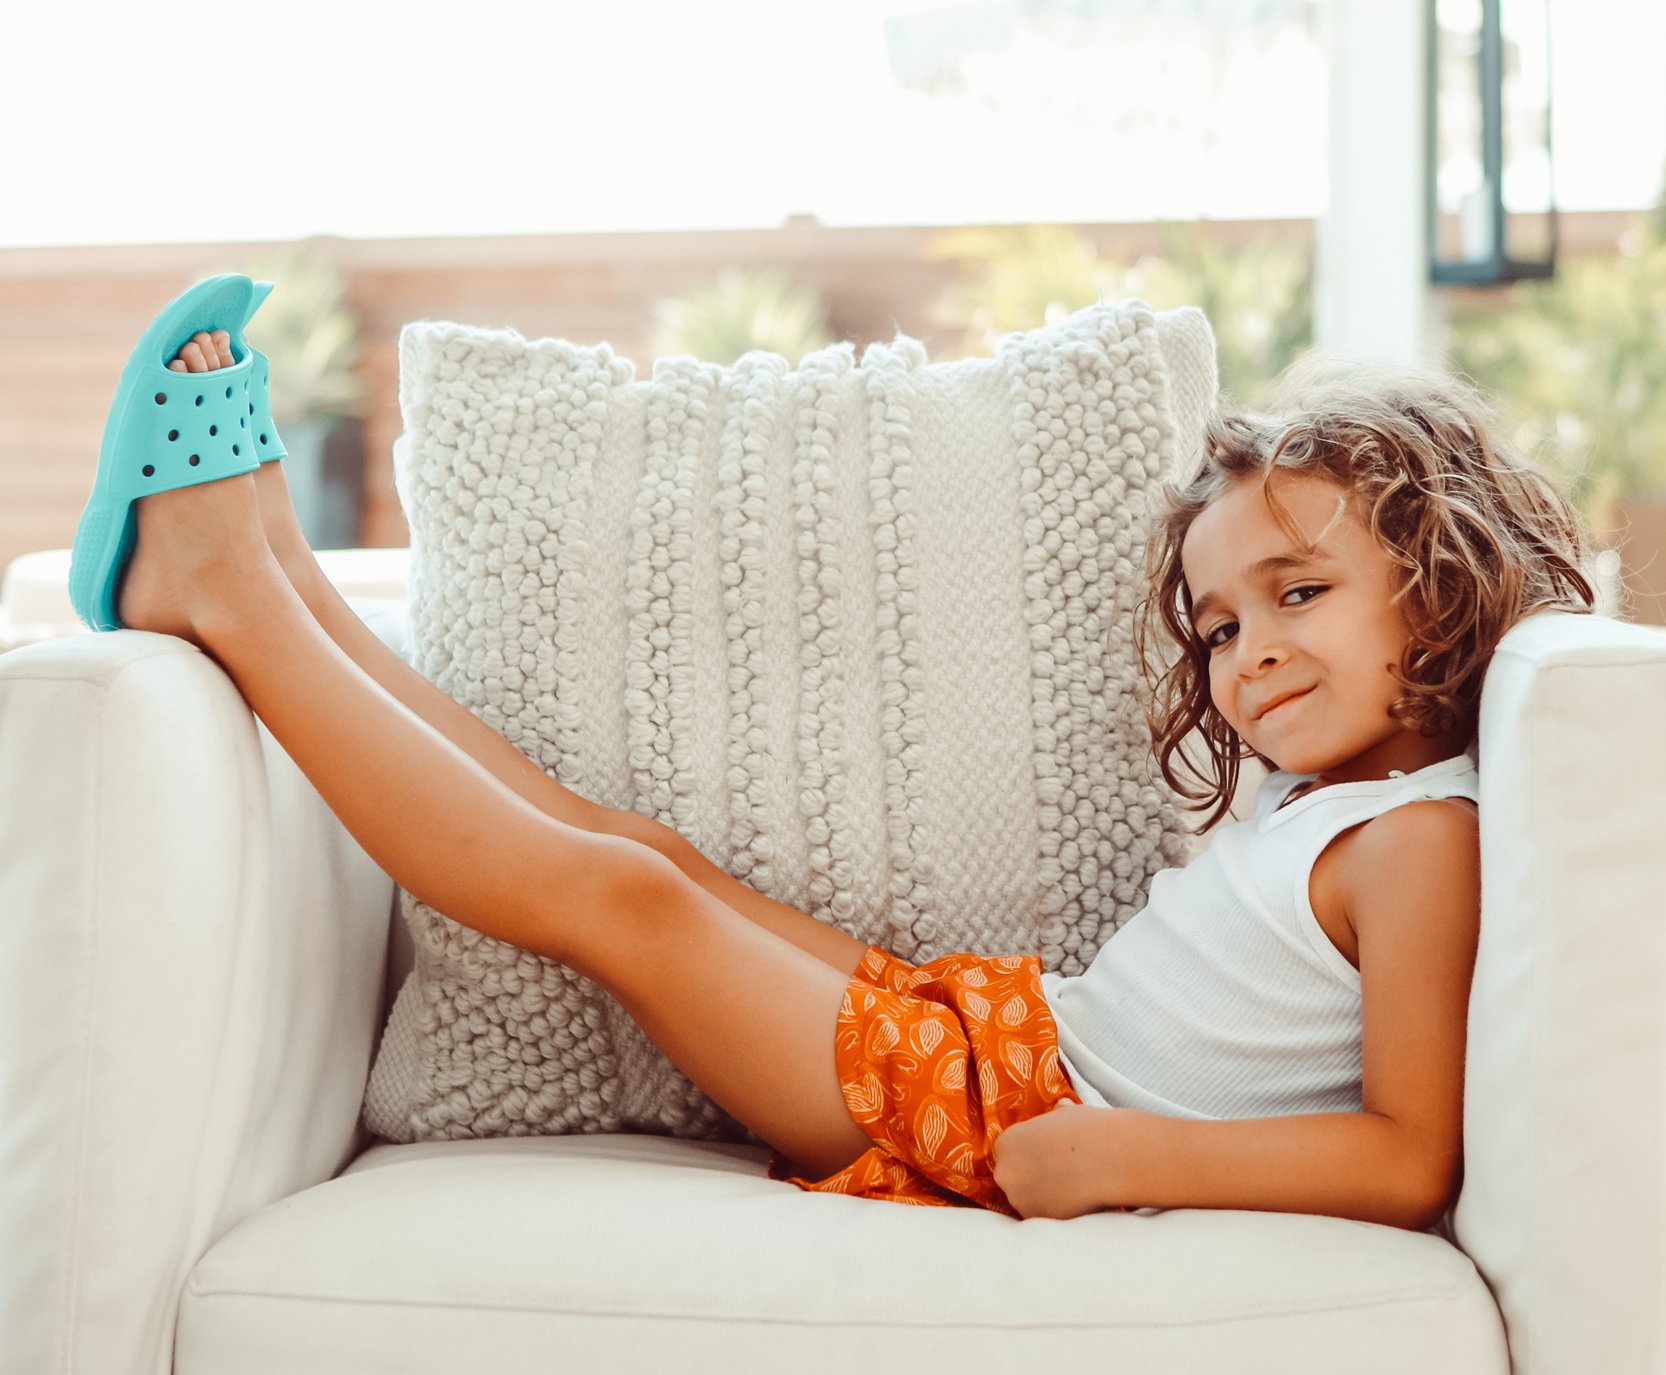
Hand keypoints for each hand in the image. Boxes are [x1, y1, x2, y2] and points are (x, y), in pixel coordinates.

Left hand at [990, 1099, 1134, 1219]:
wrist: (1111, 1158)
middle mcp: (1005, 1172)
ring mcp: (1019, 1199)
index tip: (1046, 1157)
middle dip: (1032, 1177)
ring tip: (1070, 1186)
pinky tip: (1075, 1200)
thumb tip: (1061, 1107)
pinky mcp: (1038, 1219)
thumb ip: (1054, 1116)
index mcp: (1007, 1142)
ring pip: (1027, 1200)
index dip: (1028, 1155)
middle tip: (1058, 1173)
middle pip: (1013, 1178)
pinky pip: (1043, 1216)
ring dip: (1043, 1196)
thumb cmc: (1088, 1129)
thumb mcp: (1066, 1114)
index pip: (1009, 1153)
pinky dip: (1056, 1211)